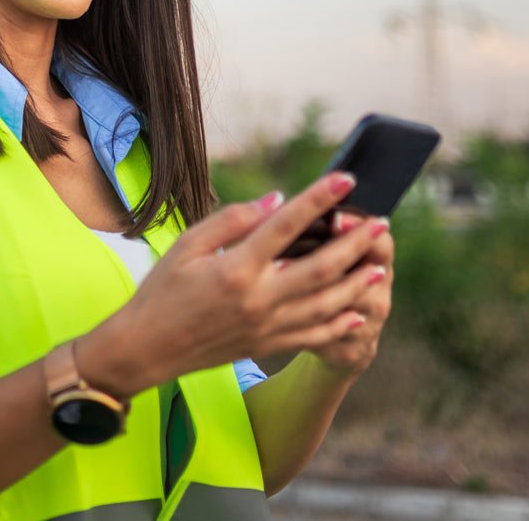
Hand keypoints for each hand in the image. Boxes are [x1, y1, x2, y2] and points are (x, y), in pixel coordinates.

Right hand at [77, 171, 390, 396]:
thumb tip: (276, 200)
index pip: (286, 225)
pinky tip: (360, 310)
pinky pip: (313, 336)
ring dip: (356, 283)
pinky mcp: (267, 345)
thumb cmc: (162, 290)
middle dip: (354, 243)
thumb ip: (232, 220)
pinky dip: (341, 323)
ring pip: (325, 304)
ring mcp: (266, 326)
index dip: (318, 199)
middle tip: (380, 222)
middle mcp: (257, 299)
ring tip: (378, 263)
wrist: (147, 349)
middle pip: (320, 268)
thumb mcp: (186, 245)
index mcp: (236, 268)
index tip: (345, 180)